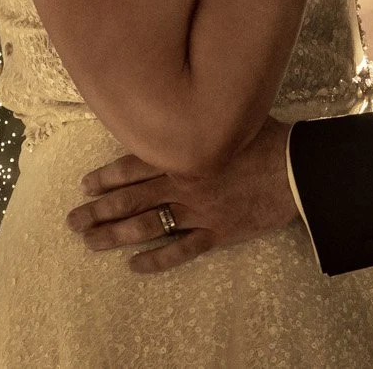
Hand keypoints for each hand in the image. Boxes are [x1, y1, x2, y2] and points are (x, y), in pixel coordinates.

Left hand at [67, 118, 299, 273]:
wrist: (299, 169)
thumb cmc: (269, 137)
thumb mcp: (231, 118)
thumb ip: (201, 119)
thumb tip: (181, 105)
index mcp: (185, 153)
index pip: (133, 166)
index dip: (106, 177)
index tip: (85, 185)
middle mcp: (184, 183)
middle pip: (131, 199)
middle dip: (97, 210)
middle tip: (73, 221)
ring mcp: (199, 212)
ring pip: (147, 226)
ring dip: (115, 235)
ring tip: (90, 242)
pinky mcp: (217, 233)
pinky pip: (181, 251)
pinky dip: (157, 260)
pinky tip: (135, 266)